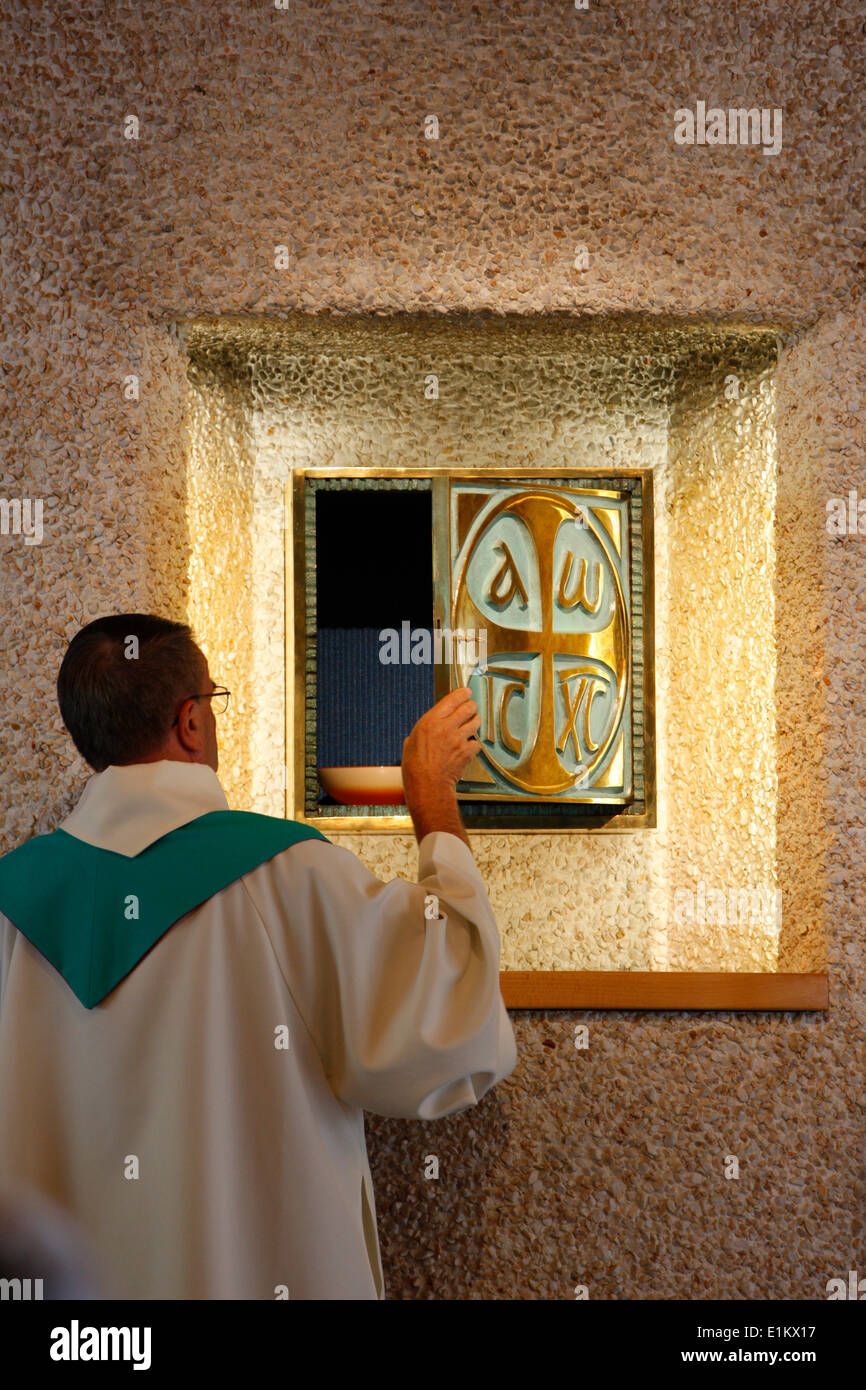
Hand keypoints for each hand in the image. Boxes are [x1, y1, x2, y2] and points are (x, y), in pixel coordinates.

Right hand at [401, 688, 480, 846]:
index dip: (462, 694)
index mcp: (430, 721)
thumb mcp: (410, 743)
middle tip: (471, 708)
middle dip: (471, 706)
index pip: (451, 699)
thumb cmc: (414, 768)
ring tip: (472, 724)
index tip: (466, 692)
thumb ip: (421, 732)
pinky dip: (473, 744)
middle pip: (468, 707)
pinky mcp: (467, 751)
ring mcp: (458, 739)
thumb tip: (425, 730)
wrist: (427, 786)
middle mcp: (446, 727)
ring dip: (474, 722)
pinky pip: (476, 743)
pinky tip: (468, 747)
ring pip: (475, 722)